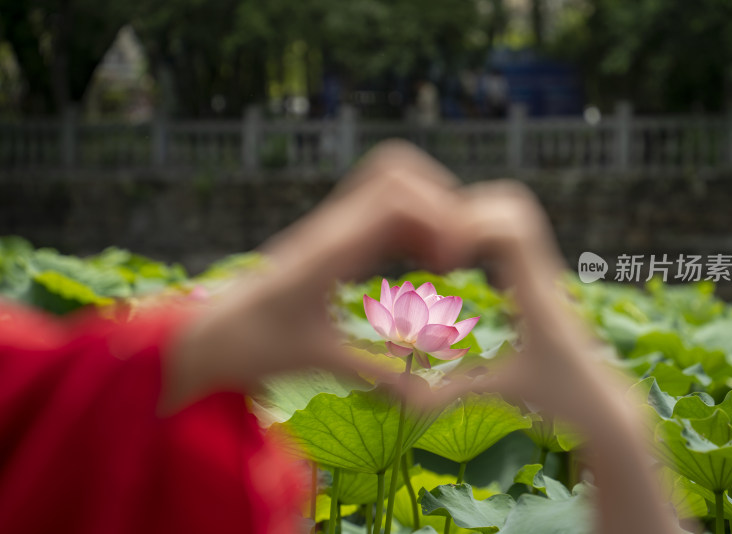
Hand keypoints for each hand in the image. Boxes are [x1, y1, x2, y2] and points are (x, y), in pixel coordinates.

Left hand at [163, 141, 465, 411]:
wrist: (206, 334)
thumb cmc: (252, 345)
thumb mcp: (315, 358)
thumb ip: (372, 370)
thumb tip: (423, 394)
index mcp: (330, 250)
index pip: (395, 198)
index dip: (438, 216)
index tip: (451, 262)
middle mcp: (331, 227)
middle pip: (396, 173)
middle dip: (439, 202)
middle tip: (454, 254)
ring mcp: (330, 227)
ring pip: (387, 182)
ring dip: (425, 206)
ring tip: (443, 256)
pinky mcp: (331, 237)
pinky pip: (376, 206)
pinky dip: (409, 220)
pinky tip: (420, 259)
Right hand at [454, 180, 678, 533]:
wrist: (607, 404)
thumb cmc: (560, 401)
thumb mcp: (503, 392)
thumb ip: (453, 394)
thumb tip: (406, 403)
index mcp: (535, 296)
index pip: (511, 231)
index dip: (471, 226)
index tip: (445, 255)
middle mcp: (544, 275)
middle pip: (514, 205)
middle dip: (470, 210)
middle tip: (439, 243)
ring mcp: (546, 272)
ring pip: (518, 212)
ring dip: (478, 216)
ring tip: (446, 247)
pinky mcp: (542, 277)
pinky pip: (516, 233)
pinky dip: (486, 231)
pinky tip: (461, 260)